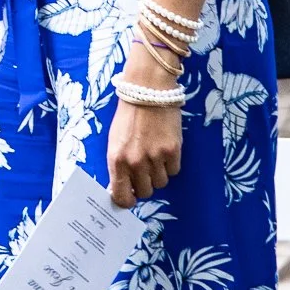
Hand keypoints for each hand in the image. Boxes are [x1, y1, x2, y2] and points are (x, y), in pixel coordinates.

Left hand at [106, 55, 184, 207]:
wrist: (147, 89)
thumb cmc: (129, 115)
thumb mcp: (115, 141)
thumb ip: (119, 165)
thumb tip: (122, 188)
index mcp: (116, 159)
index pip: (122, 197)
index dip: (127, 200)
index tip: (130, 196)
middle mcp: (135, 162)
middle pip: (145, 192)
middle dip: (145, 184)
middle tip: (145, 169)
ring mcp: (155, 157)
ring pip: (161, 183)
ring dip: (159, 173)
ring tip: (155, 154)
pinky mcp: (173, 151)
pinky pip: (174, 171)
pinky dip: (171, 163)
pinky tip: (165, 148)